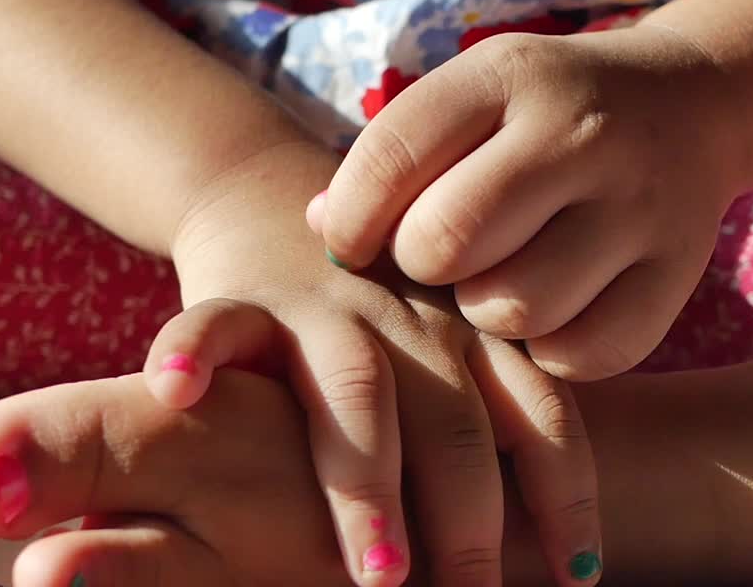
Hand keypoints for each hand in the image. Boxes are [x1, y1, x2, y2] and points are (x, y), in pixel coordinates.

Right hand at [134, 154, 603, 586]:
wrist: (275, 202)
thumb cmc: (379, 317)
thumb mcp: (448, 353)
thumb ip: (488, 424)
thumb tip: (558, 559)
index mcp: (478, 337)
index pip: (541, 416)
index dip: (563, 495)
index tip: (576, 573)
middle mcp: (416, 322)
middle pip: (456, 424)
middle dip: (470, 523)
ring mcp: (329, 309)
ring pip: (356, 391)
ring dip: (368, 485)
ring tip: (379, 571)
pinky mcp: (244, 298)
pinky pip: (215, 324)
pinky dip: (193, 353)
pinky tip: (175, 393)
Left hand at [309, 27, 740, 379]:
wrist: (690, 105)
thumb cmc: (543, 115)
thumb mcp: (471, 101)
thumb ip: (393, 160)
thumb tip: (318, 230)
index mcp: (508, 75)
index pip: (390, 159)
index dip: (347, 222)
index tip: (350, 242)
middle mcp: (580, 131)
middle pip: (446, 242)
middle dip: (421, 265)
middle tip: (439, 257)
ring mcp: (639, 203)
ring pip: (513, 309)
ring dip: (485, 314)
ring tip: (498, 281)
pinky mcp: (676, 274)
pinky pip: (580, 355)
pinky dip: (549, 350)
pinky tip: (552, 309)